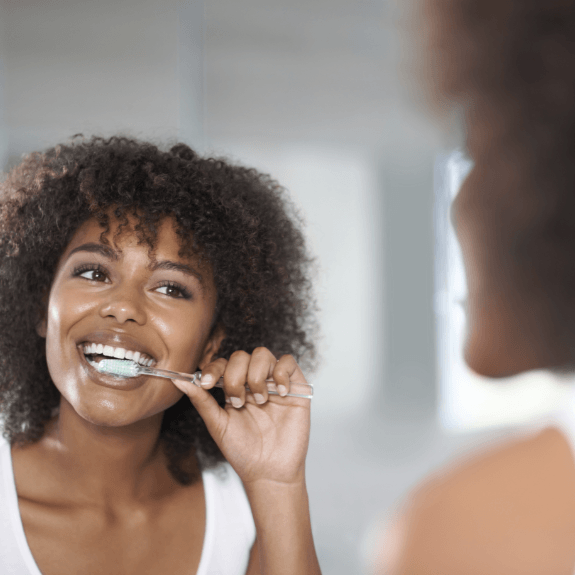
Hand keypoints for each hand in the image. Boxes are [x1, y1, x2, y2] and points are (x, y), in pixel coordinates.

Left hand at [171, 348, 310, 485]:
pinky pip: (288, 362)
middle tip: (238, 402)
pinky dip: (281, 373)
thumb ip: (201, 400)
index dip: (214, 368)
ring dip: (256, 375)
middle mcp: (254, 381)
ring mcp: (274, 382)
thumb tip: (178, 381)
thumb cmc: (243, 451)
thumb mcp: (217, 424)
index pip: (223, 364)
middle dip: (235, 376)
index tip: (207, 384)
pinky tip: (279, 393)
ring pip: (263, 354)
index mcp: (234, 388)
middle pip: (242, 355)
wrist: (269, 472)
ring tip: (258, 401)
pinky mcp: (295, 386)